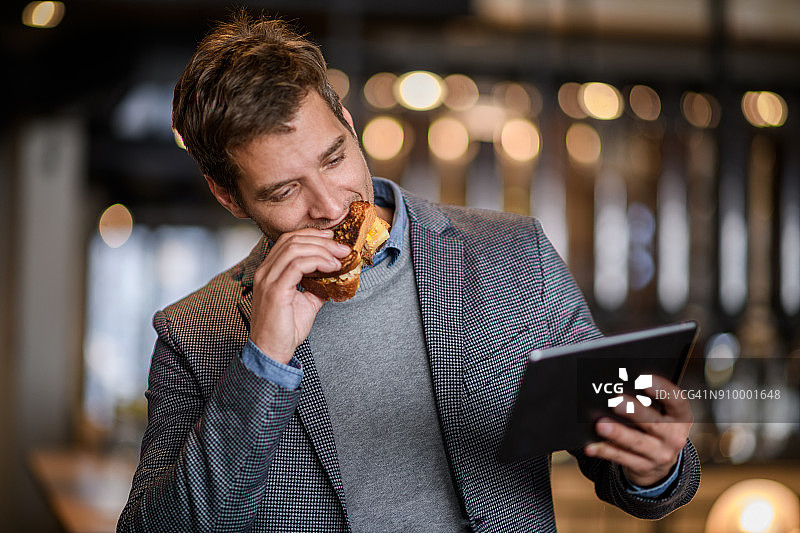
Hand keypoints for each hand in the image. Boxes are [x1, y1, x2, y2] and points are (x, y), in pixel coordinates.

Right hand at [249, 228, 350, 363]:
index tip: (332, 239)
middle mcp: (265, 272)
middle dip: (321, 240)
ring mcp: (268, 279)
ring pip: (295, 249)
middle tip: (342, 248)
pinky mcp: (275, 290)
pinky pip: (298, 265)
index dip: (311, 235)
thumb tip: (334, 276)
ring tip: (340, 258)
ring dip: (323, 250)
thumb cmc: (285, 329)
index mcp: (269, 271)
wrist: (272, 351)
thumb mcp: (306, 302)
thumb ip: (317, 286)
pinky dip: (318, 262)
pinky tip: (331, 268)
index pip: (288, 240)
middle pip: (292, 240)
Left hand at [584, 375, 691, 486]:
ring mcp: (660, 455)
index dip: (662, 389)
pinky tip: (591, 446)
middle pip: (654, 423)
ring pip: (637, 443)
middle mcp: (674, 437)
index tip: (643, 379)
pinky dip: (605, 451)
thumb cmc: (656, 426)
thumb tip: (619, 384)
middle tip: (616, 402)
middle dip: (634, 412)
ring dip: (618, 433)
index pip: (677, 401)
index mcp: (681, 417)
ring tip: (600, 424)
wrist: (661, 463)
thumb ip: (648, 400)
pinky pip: (621, 458)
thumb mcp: (662, 414)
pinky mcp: (643, 467)